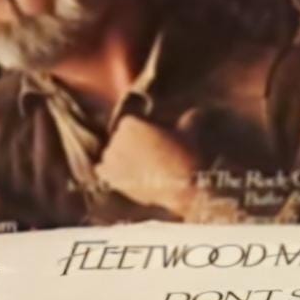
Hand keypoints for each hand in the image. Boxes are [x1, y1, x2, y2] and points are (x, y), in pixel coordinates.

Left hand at [96, 113, 231, 219]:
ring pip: (111, 154)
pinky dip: (111, 172)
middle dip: (130, 144)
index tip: (152, 139)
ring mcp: (111, 159)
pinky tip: (124, 175)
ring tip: (139, 168)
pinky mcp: (110, 178)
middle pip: (119, 137)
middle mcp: (116, 138)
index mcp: (130, 123)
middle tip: (148, 154)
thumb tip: (196, 111)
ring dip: (121, 158)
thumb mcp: (189, 133)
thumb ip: (189, 118)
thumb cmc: (185, 157)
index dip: (141, 131)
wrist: (182, 188)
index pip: (130, 123)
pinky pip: (103, 170)